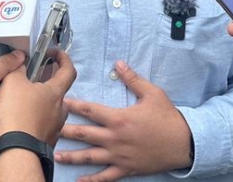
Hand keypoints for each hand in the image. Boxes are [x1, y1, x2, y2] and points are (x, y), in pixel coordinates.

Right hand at [0, 50, 75, 144]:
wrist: (16, 151)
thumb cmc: (16, 114)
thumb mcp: (11, 81)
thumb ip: (17, 68)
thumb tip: (21, 61)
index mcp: (56, 92)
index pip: (69, 70)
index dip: (64, 58)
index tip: (56, 53)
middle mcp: (60, 110)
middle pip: (57, 92)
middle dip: (45, 84)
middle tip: (29, 80)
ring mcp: (54, 128)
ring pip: (49, 110)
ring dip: (39, 104)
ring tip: (20, 102)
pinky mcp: (46, 141)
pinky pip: (42, 126)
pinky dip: (34, 120)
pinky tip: (19, 120)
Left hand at [55, 61, 191, 181]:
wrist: (184, 143)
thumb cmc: (167, 117)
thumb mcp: (152, 93)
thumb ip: (132, 79)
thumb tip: (118, 63)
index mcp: (119, 118)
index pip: (90, 110)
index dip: (73, 105)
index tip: (59, 102)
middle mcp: (115, 138)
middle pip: (84, 134)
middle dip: (65, 131)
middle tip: (49, 130)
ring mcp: (119, 156)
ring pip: (90, 157)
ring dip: (72, 156)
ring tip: (56, 154)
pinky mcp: (126, 169)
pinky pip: (105, 176)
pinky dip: (92, 180)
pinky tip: (79, 181)